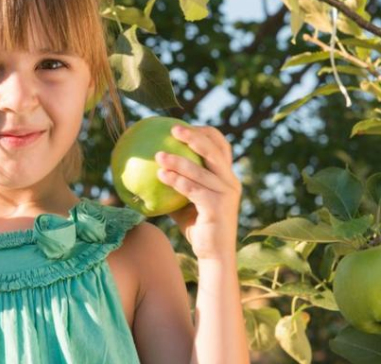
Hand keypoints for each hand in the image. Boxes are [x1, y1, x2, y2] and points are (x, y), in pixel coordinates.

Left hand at [155, 124, 241, 260]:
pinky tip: (161, 175)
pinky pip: (194, 190)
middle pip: (214, 150)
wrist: (213, 255)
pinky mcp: (218, 207)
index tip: (183, 125)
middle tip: (172, 128)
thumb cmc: (197, 226)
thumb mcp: (185, 200)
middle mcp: (230, 181)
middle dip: (194, 136)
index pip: (221, 146)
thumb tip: (151, 167)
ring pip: (200, 170)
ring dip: (178, 160)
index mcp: (226, 176)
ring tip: (158, 155)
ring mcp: (226, 194)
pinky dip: (177, 181)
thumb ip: (175, 182)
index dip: (204, 132)